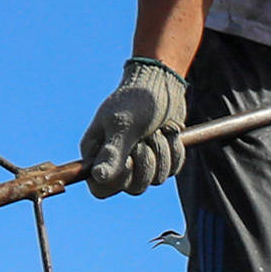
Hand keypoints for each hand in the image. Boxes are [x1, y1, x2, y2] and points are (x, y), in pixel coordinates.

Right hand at [80, 58, 189, 196]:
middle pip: (133, 187)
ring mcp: (139, 163)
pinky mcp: (160, 159)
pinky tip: (168, 132)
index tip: (128, 160)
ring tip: (157, 130)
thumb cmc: (136, 100)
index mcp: (97, 153)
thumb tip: (98, 177)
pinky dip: (173, 150)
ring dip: (162, 152)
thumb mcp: (122, 125)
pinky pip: (171, 170)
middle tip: (145, 137)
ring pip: (155, 180)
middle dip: (145, 161)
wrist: (161, 83)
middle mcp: (116, 162)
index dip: (117, 181)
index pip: (100, 188)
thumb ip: (112, 153)